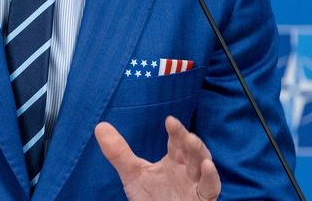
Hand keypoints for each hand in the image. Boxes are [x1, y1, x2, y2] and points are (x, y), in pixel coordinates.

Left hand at [95, 116, 221, 200]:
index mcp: (175, 161)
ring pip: (204, 167)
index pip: (177, 142)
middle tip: (185, 132)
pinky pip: (211, 188)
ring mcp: (197, 185)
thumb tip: (100, 126)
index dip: (175, 131)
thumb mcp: (133, 175)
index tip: (169, 120)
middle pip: (193, 152)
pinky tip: (207, 166)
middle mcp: (188, 170)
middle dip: (190, 141)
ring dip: (201, 154)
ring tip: (193, 141)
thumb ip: (119, 153)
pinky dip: (211, 178)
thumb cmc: (153, 197)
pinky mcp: (203, 200)